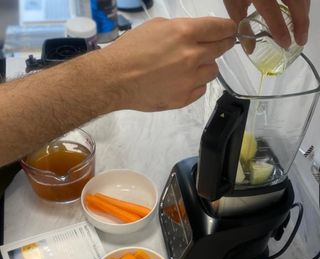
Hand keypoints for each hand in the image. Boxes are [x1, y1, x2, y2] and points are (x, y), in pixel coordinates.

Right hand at [103, 16, 235, 110]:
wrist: (115, 80)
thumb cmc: (131, 49)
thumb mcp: (156, 27)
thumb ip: (182, 29)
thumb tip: (197, 35)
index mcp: (185, 34)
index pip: (219, 29)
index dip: (228, 29)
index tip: (230, 31)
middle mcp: (192, 57)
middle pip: (221, 50)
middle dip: (222, 45)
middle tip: (218, 46)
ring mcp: (189, 81)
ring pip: (212, 71)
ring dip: (206, 66)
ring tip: (189, 67)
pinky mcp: (183, 98)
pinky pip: (201, 89)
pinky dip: (196, 84)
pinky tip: (182, 81)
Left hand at [224, 0, 309, 47]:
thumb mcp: (233, 3)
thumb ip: (242, 24)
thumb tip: (250, 49)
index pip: (271, 9)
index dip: (279, 28)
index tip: (286, 43)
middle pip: (296, 0)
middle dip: (301, 22)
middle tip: (300, 41)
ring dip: (303, 13)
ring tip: (300, 31)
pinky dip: (303, 4)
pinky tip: (299, 15)